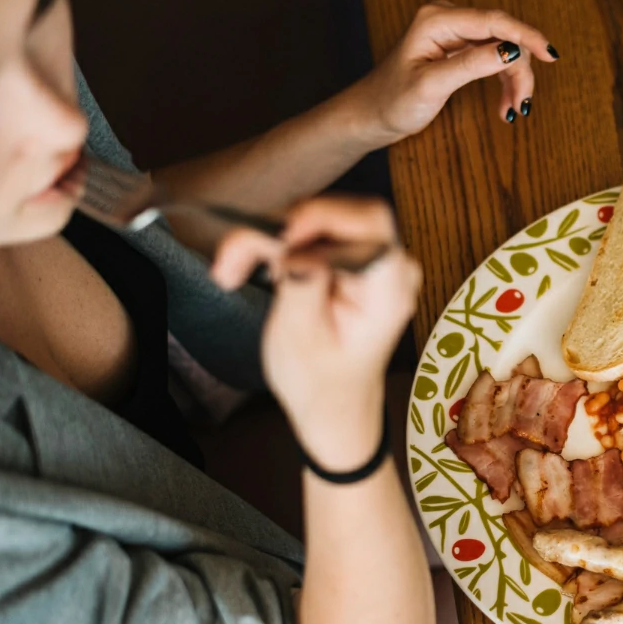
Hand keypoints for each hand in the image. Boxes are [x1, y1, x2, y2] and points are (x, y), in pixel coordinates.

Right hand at [210, 197, 421, 469]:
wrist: (332, 407)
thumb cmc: (319, 384)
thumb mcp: (300, 340)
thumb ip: (302, 285)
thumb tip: (294, 245)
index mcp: (390, 291)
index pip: (370, 226)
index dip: (323, 216)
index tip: (277, 234)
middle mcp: (391, 268)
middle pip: (338, 216)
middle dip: (280, 229)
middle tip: (232, 260)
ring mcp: (373, 261)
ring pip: (317, 221)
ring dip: (268, 239)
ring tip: (230, 271)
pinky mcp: (352, 259)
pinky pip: (313, 234)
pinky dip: (276, 246)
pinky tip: (247, 269)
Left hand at [353, 2, 557, 141]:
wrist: (372, 114)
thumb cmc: (392, 100)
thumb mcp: (432, 86)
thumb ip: (471, 65)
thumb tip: (512, 50)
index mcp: (437, 19)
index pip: (494, 21)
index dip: (526, 37)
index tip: (551, 55)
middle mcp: (448, 18)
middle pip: (503, 37)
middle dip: (519, 70)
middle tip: (523, 106)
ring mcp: (454, 32)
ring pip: (502, 50)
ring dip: (513, 80)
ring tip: (514, 110)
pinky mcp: (459, 47)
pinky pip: (493, 58)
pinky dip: (503, 81)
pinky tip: (505, 105)